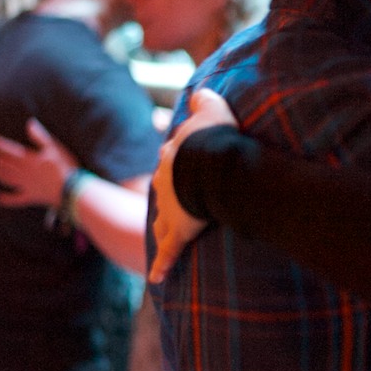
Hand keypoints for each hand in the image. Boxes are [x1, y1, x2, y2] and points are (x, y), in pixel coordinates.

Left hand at [0, 118, 78, 207]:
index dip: (0, 145)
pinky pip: (16, 199)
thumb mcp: (55, 148)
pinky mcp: (31, 197)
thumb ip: (40, 136)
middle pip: (6, 165)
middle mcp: (24, 172)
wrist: (72, 190)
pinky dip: (6, 199)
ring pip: (7, 179)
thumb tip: (29, 123)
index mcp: (29, 159)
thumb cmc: (65, 167)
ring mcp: (26, 185)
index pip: (10, 151)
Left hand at [148, 88, 235, 283]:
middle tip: (185, 195)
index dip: (182, 157)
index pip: (173, 155)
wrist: (211, 166)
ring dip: (165, 224)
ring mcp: (169, 208)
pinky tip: (155, 277)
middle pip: (164, 186)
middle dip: (172, 190)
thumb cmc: (215, 139)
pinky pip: (168, 252)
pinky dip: (161, 265)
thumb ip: (205, 100)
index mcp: (173, 155)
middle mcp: (165, 181)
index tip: (190, 159)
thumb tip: (200, 93)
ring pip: (162, 218)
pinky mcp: (177, 231)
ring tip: (168, 232)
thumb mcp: (213, 110)